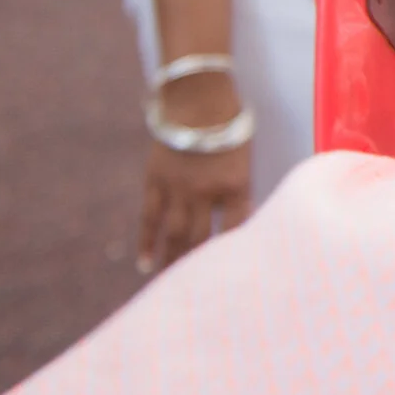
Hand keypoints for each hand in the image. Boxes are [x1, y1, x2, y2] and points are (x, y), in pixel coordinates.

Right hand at [136, 70, 251, 273]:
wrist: (197, 95)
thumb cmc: (232, 123)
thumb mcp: (248, 155)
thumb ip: (242, 188)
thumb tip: (243, 219)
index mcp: (236, 185)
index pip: (238, 231)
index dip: (236, 257)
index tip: (237, 282)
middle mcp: (206, 192)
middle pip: (202, 240)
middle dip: (202, 270)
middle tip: (201, 299)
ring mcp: (177, 188)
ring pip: (174, 236)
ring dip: (173, 264)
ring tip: (170, 290)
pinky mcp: (155, 182)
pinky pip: (149, 219)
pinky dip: (147, 243)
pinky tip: (146, 265)